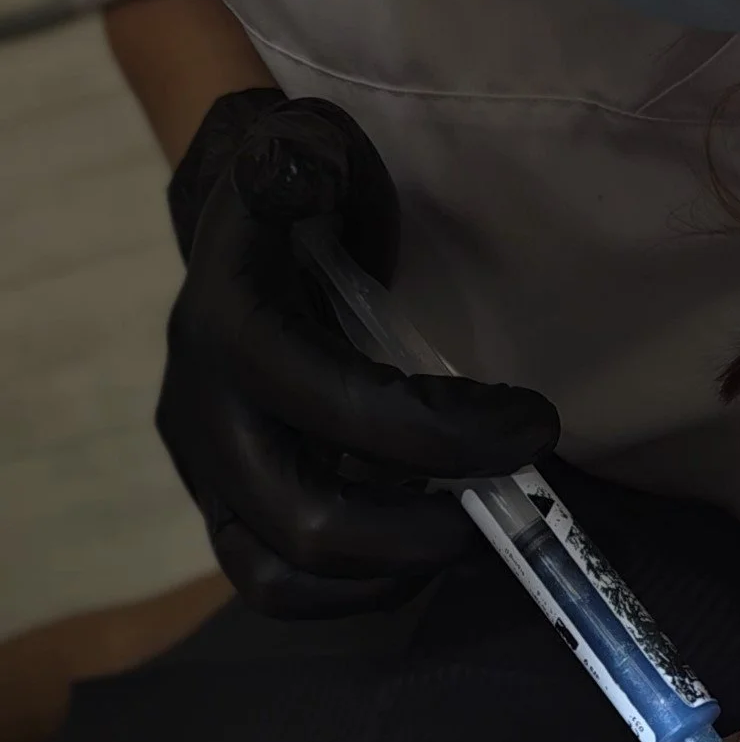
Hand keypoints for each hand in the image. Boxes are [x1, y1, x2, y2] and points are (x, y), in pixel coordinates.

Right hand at [158, 93, 560, 616]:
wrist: (234, 242)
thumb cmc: (299, 202)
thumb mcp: (304, 150)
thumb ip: (301, 160)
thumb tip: (296, 171)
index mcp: (231, 323)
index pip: (339, 406)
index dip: (445, 434)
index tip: (534, 424)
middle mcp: (203, 409)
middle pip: (306, 522)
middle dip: (423, 532)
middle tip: (502, 508)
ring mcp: (205, 472)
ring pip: (282, 576)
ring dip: (391, 574)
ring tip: (463, 534)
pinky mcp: (221, 511)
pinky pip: (276, 588)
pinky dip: (356, 591)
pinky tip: (417, 550)